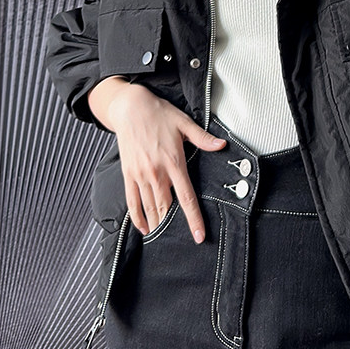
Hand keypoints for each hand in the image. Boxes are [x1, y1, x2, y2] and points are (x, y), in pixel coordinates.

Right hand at [89, 78, 225, 241]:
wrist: (130, 107)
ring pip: (150, 207)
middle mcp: (156, 172)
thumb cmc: (158, 114)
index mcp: (174, 162)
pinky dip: (137, 217)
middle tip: (181, 241)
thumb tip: (221, 145)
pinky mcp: (128, 174)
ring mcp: (140, 174)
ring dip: (156, 225)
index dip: (193, 218)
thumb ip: (203, 138)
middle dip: (173, 227)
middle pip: (166, 207)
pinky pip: (132, 201)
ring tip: (163, 239)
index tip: (198, 235)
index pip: (186, 197)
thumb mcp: (184, 123)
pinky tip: (144, 227)